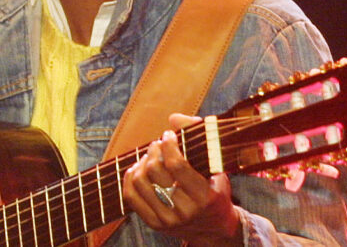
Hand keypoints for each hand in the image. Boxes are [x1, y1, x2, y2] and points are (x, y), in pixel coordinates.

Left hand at [122, 113, 241, 245]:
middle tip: (158, 145)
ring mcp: (167, 220)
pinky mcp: (154, 224)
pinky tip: (138, 169)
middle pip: (155, 170)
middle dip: (154, 150)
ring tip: (150, 157)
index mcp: (203, 197)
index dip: (169, 144)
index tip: (169, 135)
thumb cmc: (215, 190)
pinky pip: (130, 196)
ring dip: (142, 162)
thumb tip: (173, 118)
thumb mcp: (216, 166)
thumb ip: (198, 138)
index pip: (176, 165)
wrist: (214, 228)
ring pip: (140, 181)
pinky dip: (130, 178)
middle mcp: (184, 211)